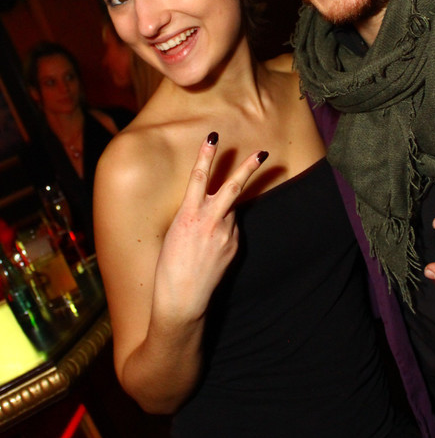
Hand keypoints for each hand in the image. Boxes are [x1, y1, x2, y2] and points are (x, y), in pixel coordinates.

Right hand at [153, 136, 266, 323]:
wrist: (183, 300)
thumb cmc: (168, 267)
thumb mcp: (174, 234)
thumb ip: (191, 215)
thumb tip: (204, 206)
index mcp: (188, 216)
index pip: (198, 178)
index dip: (205, 155)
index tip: (213, 137)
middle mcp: (210, 222)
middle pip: (234, 188)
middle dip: (249, 168)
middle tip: (263, 153)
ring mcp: (226, 235)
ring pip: (232, 210)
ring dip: (226, 208)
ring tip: (212, 223)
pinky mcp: (234, 247)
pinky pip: (232, 229)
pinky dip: (225, 228)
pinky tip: (211, 245)